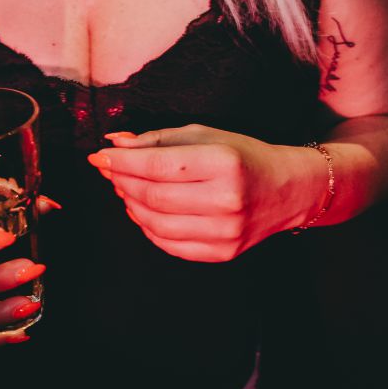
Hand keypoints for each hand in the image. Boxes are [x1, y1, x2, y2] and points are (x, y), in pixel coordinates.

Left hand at [89, 125, 319, 261]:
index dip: (121, 162)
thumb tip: (115, 144)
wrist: (288, 190)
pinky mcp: (222, 253)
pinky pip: (169, 244)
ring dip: (130, 205)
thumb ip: (157, 139)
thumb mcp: (205, 135)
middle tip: (110, 170)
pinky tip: (143, 210)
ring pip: (156, 223)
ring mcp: (225, 232)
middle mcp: (226, 200)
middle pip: (152, 196)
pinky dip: (148, 227)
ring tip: (125, 189)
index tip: (100, 156)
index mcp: (223, 164)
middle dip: (122, 182)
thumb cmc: (244, 156)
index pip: (156, 166)